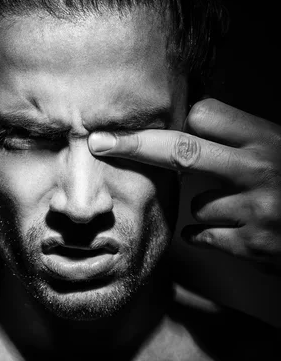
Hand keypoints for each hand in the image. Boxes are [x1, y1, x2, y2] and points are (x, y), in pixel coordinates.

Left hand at [88, 99, 280, 273]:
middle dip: (135, 145)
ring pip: (196, 203)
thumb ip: (241, 139)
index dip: (182, 121)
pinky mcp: (249, 244)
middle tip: (98, 141)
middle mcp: (259, 168)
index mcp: (267, 139)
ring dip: (204, 208)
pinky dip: (205, 233)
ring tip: (239, 210)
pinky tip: (229, 232)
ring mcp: (253, 208)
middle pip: (182, 151)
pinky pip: (203, 234)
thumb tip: (193, 121)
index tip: (156, 128)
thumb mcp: (278, 151)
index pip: (206, 115)